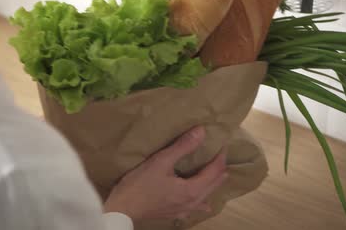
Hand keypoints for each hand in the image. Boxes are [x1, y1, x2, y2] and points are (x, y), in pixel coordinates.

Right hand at [104, 126, 227, 220]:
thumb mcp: (161, 161)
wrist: (122, 209)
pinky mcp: (175, 214)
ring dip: (213, 183)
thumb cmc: (140, 184)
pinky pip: (196, 206)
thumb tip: (202, 131)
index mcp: (192, 190)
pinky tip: (203, 203)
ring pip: (206, 196)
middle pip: (214, 184)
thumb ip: (183, 146)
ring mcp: (184, 210)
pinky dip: (202, 200)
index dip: (220, 157)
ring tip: (218, 174)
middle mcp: (192, 202)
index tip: (223, 144)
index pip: (214, 171)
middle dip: (220, 169)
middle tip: (222, 155)